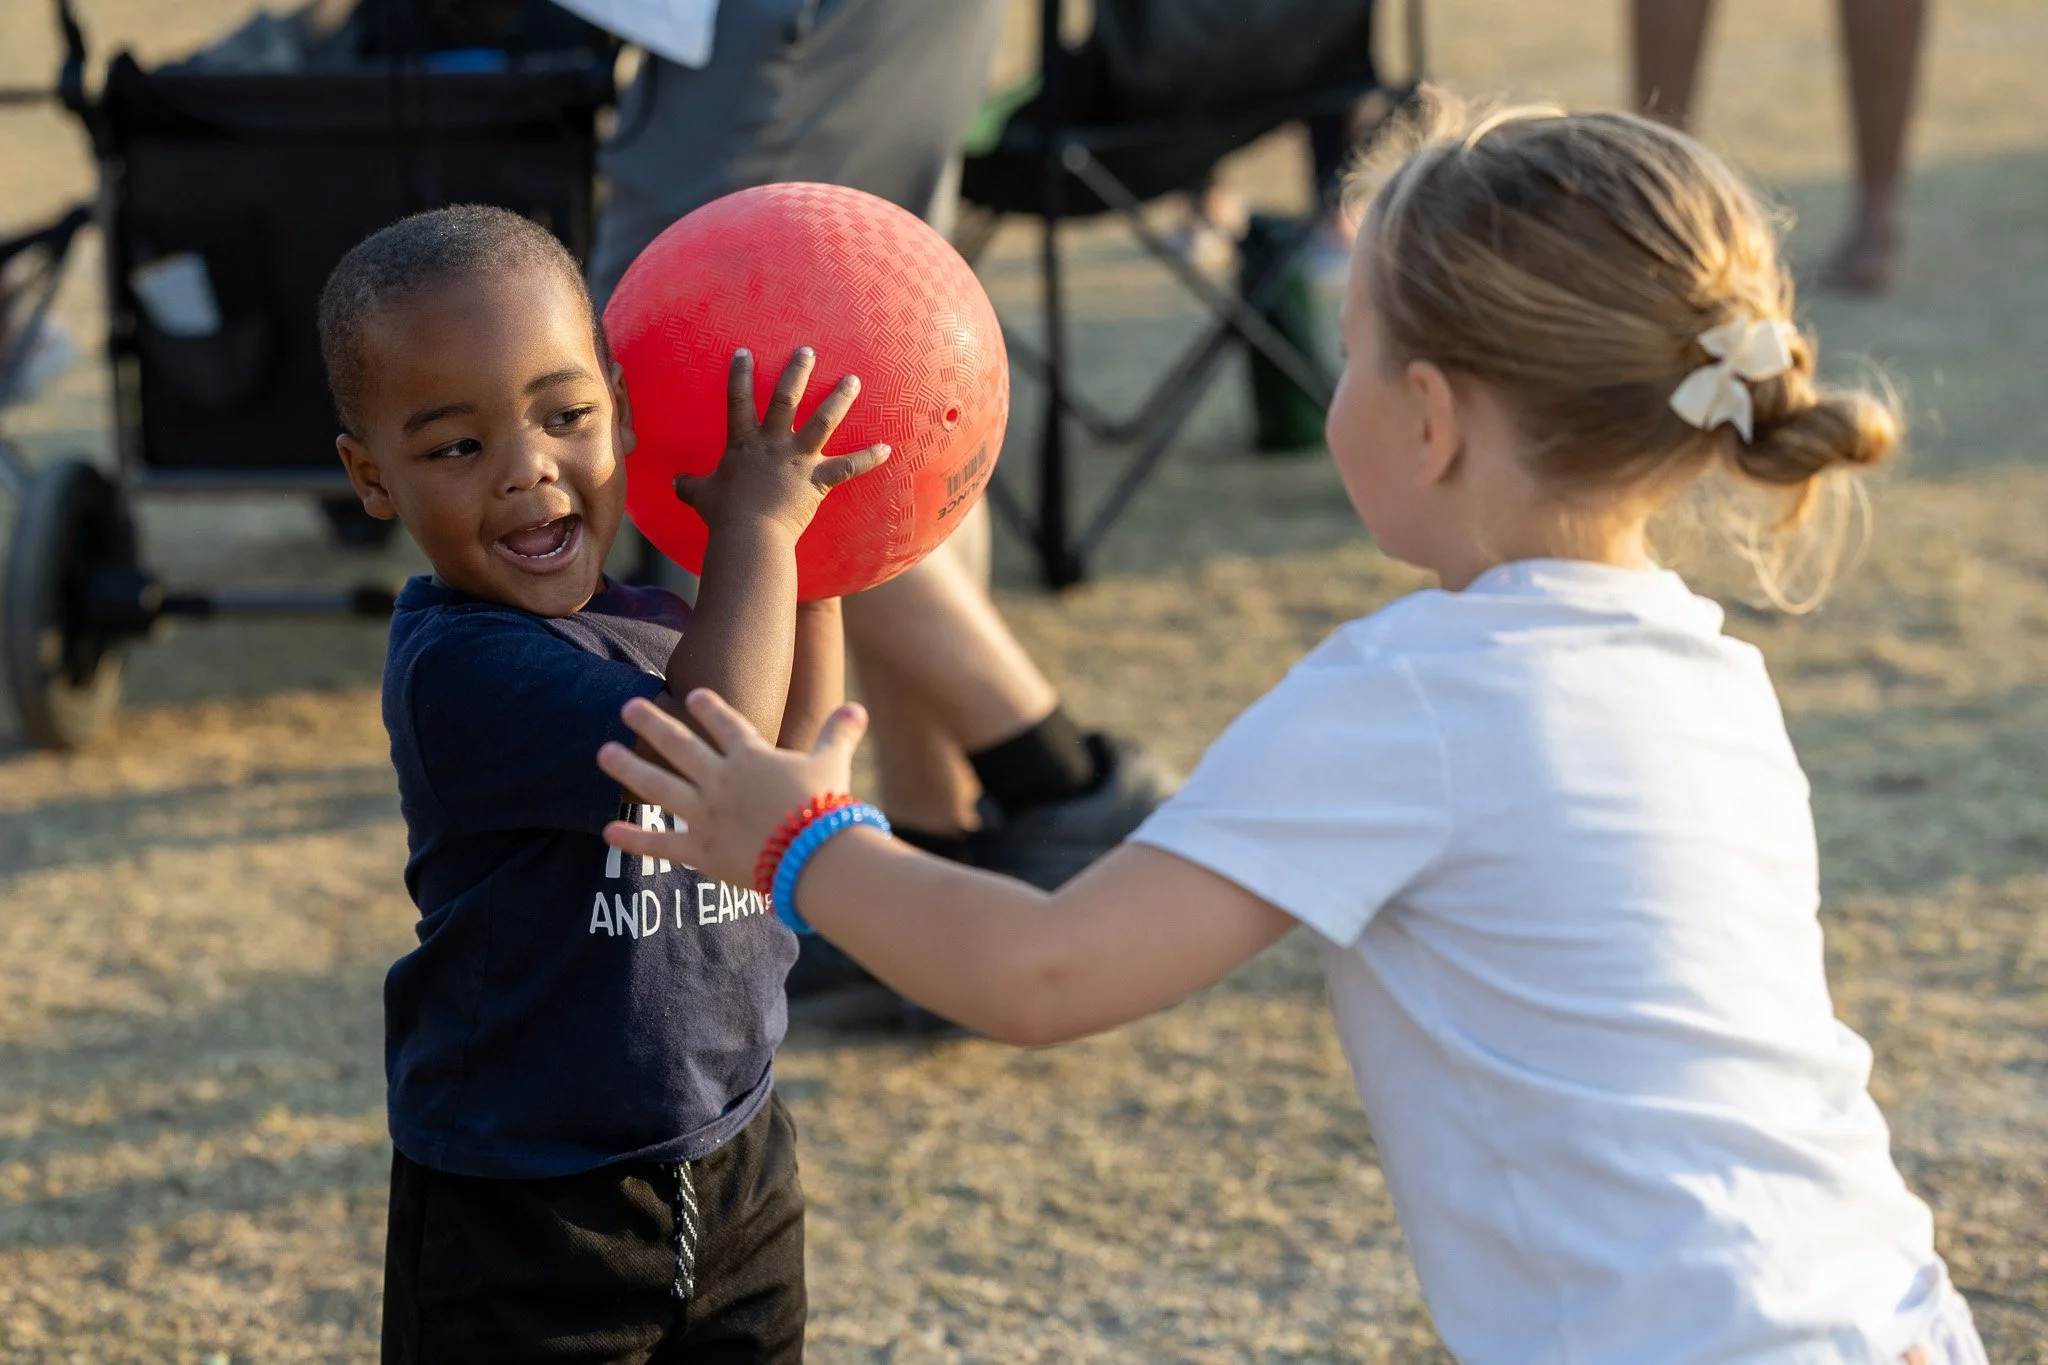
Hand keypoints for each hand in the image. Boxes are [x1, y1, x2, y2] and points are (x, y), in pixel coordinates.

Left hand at [599, 689, 868, 887]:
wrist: (814, 855)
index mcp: (751, 757)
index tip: (690, 693)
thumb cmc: (826, 808)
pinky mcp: (701, 850)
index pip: (725, 723)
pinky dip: (634, 838)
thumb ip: (838, 734)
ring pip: (658, 785)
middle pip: (679, 745)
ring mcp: (706, 814)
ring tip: (603, 752)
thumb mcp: (832, 764)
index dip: (707, 707)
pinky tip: (608, 830)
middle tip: (627, 705)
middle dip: (651, 722)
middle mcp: (721, 779)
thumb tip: (858, 708)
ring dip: (629, 767)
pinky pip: (661, 843)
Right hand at [674, 348, 890, 540]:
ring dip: (840, 399)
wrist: (750, 536)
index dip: (740, 375)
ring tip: (853, 380)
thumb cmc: (724, 516)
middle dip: (798, 371)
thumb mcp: (700, 497)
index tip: (744, 352)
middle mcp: (773, 444)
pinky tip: (887, 448)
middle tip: (808, 350)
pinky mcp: (818, 480)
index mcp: (744, 444)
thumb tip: (674, 484)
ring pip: (823, 421)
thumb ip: (689, 486)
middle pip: (786, 398)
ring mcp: (798, 460)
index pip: (739, 400)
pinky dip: (869, 458)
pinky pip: (849, 467)